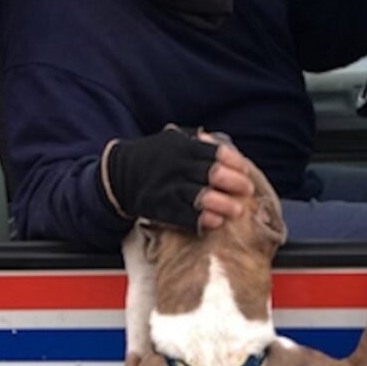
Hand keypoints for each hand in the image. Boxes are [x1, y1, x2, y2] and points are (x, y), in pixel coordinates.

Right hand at [100, 126, 253, 232]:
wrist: (119, 176)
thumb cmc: (154, 159)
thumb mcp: (173, 143)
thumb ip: (199, 146)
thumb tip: (231, 153)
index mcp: (183, 148)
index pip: (216, 153)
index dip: (235, 163)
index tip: (245, 171)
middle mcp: (177, 167)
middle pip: (212, 174)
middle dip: (234, 183)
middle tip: (246, 190)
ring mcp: (168, 188)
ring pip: (201, 197)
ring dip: (223, 204)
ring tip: (237, 210)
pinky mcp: (161, 207)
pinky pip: (185, 216)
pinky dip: (203, 220)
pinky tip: (216, 222)